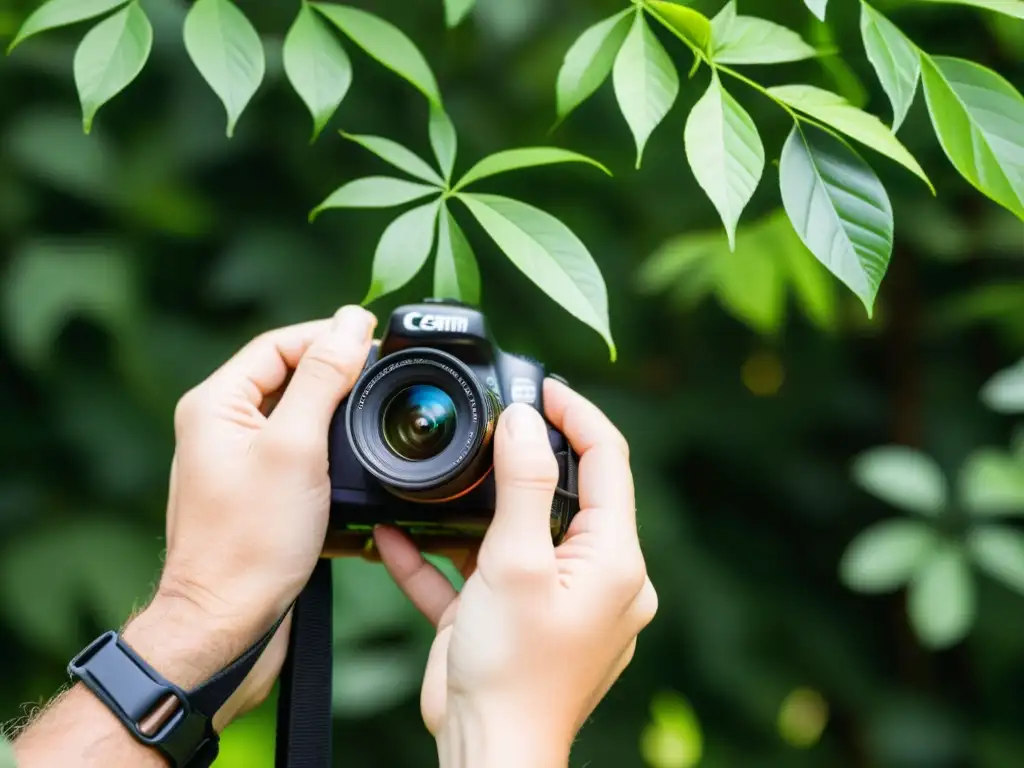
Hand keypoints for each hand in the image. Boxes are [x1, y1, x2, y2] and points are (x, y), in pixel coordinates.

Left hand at [151, 305, 375, 720]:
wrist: (227, 625)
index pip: (278, 343)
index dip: (328, 335)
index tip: (376, 339)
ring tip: (380, 424)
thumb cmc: (250, 543)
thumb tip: (350, 322)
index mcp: (216, 404)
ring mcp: (240, 464)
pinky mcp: (260, 496)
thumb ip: (323, 378)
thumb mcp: (296, 447)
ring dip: (341, 419)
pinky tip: (362, 470)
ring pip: (301, 420)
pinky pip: (302, 458)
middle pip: (290, 377)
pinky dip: (334, 459)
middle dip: (339, 376)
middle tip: (386, 382)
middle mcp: (222, 428)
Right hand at [374, 379, 657, 766]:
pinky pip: (478, 576)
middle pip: (563, 493)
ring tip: (440, 475)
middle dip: (522, 456)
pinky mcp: (512, 622)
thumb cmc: (513, 671)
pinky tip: (396, 538)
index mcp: (613, 560)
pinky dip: (443, 557)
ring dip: (474, 510)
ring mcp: (552, 601)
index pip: (607, 462)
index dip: (577, 415)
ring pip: (517, 533)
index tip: (541, 386)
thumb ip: (523, 485)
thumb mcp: (516, 563)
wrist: (488, 755)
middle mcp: (593, 578)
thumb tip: (525, 419)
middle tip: (487, 420)